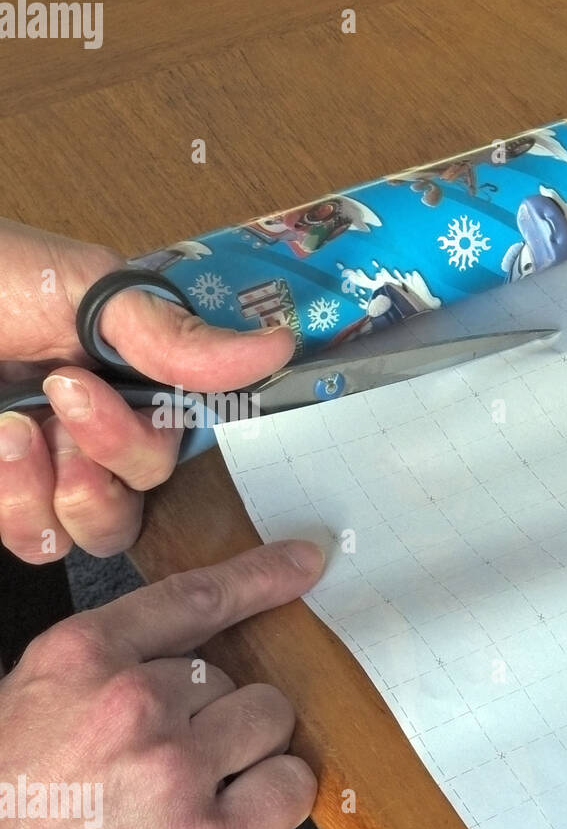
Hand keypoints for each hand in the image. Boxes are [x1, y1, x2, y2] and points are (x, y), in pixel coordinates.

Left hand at [0, 218, 293, 561]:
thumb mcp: (77, 287)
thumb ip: (174, 333)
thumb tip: (277, 346)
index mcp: (125, 380)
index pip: (182, 438)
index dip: (149, 433)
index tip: (91, 385)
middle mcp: (92, 434)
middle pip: (145, 495)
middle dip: (107, 456)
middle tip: (59, 400)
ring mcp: (44, 473)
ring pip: (97, 531)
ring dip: (58, 486)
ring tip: (10, 432)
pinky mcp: (3, 504)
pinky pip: (37, 541)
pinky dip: (14, 501)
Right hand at [0, 540, 323, 828]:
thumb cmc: (6, 815)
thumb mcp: (29, 708)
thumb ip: (107, 671)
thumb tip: (195, 658)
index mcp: (79, 660)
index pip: (192, 599)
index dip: (257, 578)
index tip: (301, 564)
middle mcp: (133, 704)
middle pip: (234, 677)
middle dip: (214, 716)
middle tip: (166, 764)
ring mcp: (176, 772)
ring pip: (269, 723)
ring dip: (247, 753)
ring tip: (191, 794)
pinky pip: (291, 787)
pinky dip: (273, 799)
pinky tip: (227, 820)